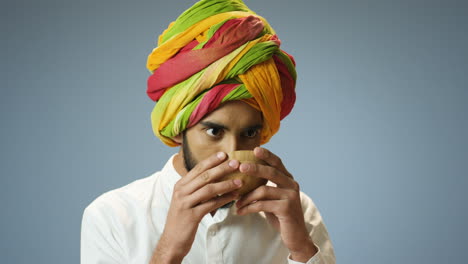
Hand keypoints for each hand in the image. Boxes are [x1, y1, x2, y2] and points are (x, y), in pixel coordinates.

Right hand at [151, 152, 241, 262]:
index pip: (197, 169)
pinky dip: (224, 199)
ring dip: (226, 184)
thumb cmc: (182, 219)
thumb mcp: (186, 200)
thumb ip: (196, 188)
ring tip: (240, 181)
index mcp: (180, 185)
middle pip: (204, 176)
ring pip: (209, 189)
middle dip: (221, 168)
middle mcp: (181, 192)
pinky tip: (234, 197)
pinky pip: (211, 204)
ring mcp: (185, 203)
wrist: (172, 240)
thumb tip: (214, 176)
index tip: (224, 154)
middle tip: (236, 163)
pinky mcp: (192, 216)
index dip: (211, 160)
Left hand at [235, 147, 317, 261]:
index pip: (277, 163)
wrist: (295, 236)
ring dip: (246, 196)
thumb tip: (242, 179)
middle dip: (255, 168)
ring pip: (263, 190)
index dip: (267, 155)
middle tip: (240, 167)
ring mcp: (290, 196)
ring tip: (236, 202)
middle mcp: (292, 185)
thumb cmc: (280, 215)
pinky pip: (263, 204)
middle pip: (271, 172)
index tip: (255, 149)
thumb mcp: (272, 198)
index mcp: (288, 180)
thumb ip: (264, 187)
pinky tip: (240, 211)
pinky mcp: (286, 208)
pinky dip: (249, 207)